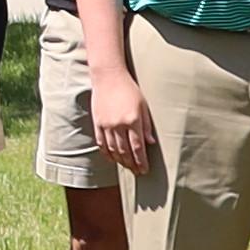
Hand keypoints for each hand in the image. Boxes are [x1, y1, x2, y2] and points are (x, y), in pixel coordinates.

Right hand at [90, 67, 155, 182]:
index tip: (145, 170)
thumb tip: (151, 143)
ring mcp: (106, 124)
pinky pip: (102, 143)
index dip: (141, 161)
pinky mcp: (97, 123)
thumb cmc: (129, 89)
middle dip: (132, 164)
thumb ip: (147, 125)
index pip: (138, 147)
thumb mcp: (143, 105)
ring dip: (121, 161)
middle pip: (125, 151)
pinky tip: (112, 159)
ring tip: (127, 167)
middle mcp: (119, 124)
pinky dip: (107, 153)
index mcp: (133, 120)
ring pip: (113, 149)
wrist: (108, 76)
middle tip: (137, 172)